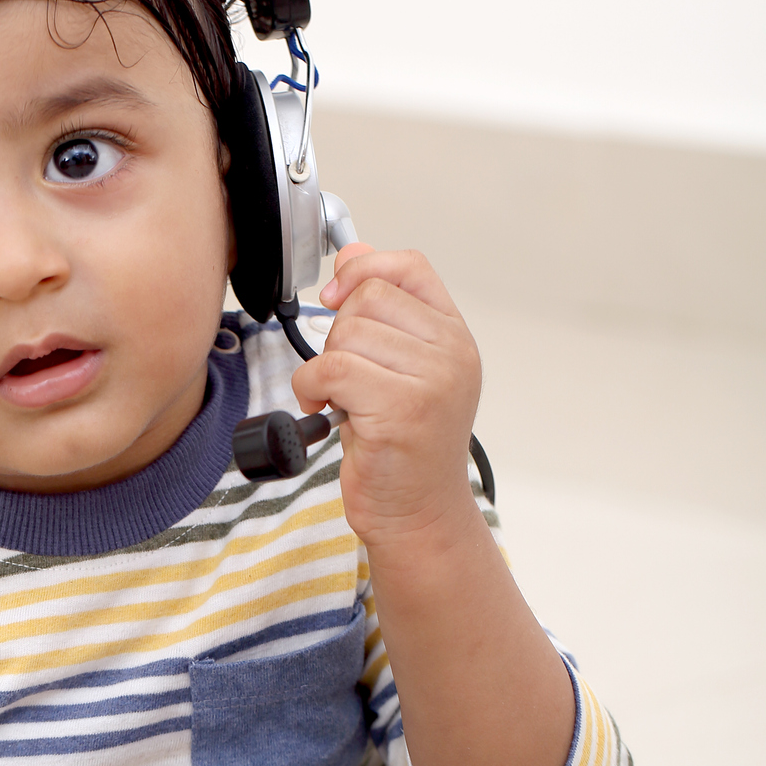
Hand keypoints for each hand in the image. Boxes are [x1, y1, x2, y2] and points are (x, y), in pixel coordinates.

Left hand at [291, 243, 481, 547]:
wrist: (416, 513)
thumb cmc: (401, 447)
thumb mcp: (395, 370)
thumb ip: (381, 314)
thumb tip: (353, 252)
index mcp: (454, 337)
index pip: (410, 267)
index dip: (365, 271)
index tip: (336, 297)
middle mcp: (452, 354)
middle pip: (368, 299)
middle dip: (339, 336)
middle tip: (347, 378)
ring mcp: (432, 381)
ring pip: (346, 335)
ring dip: (325, 368)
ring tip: (342, 400)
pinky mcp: (401, 409)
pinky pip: (331, 369)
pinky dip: (311, 388)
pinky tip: (325, 410)